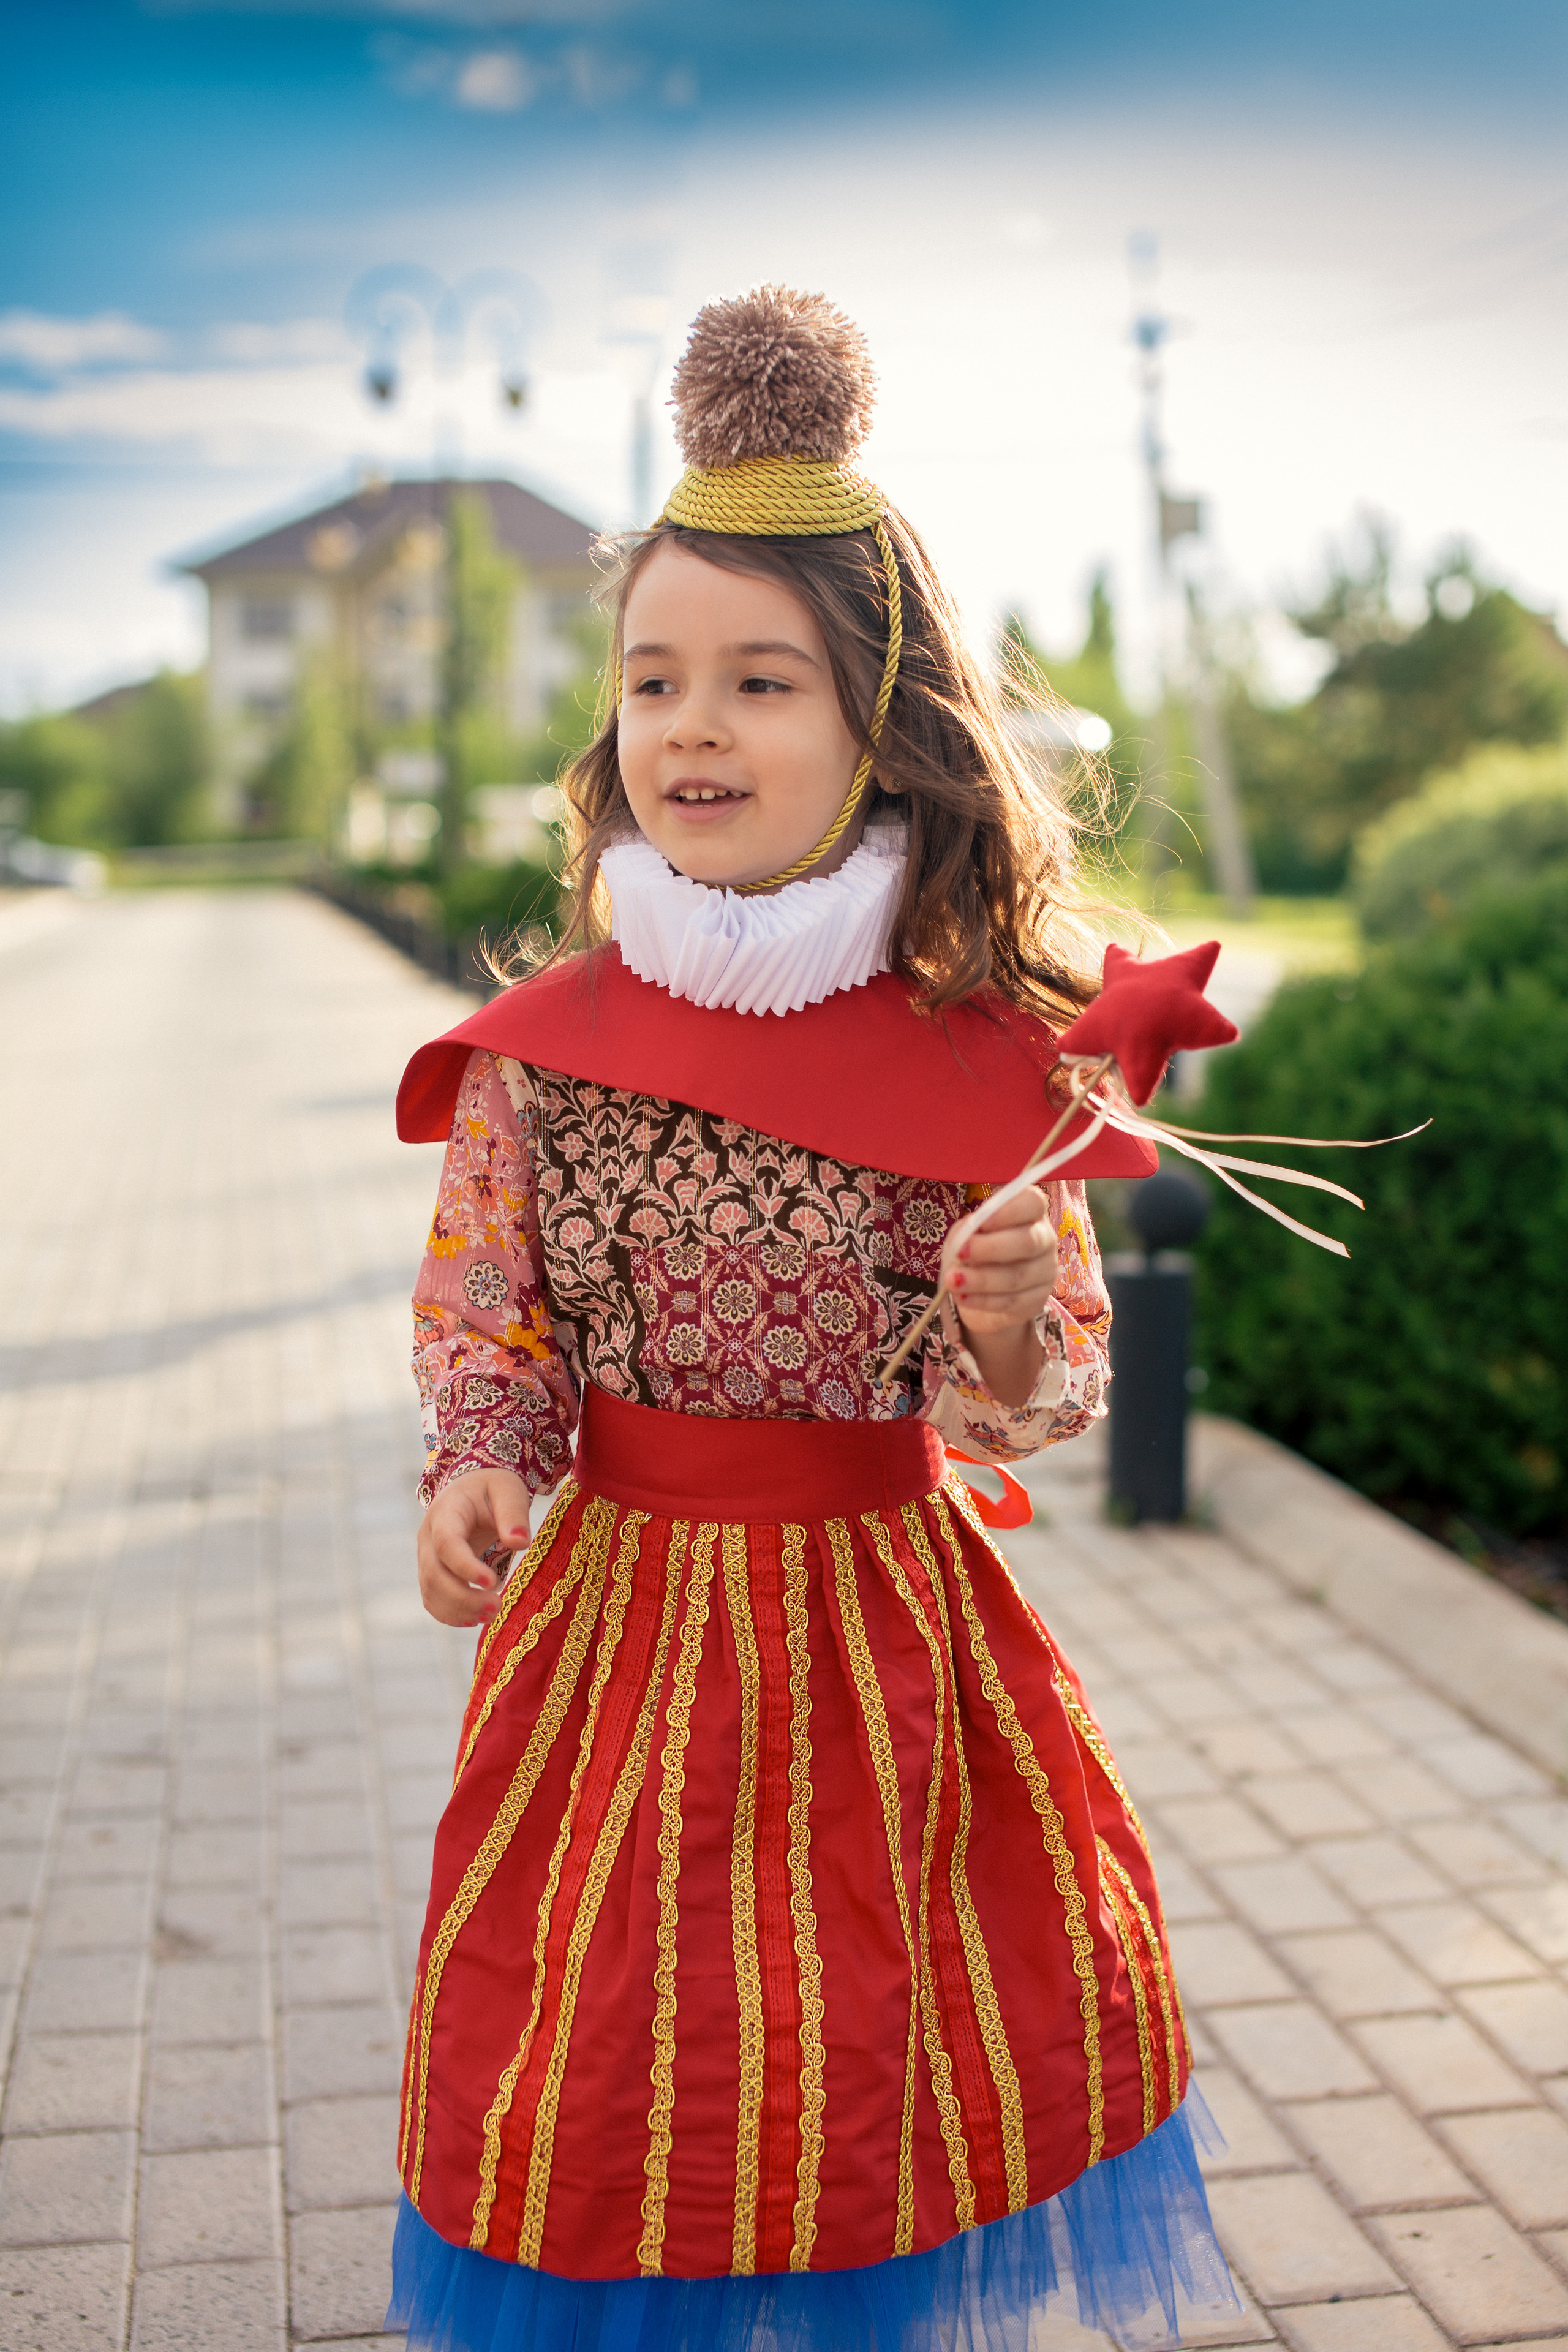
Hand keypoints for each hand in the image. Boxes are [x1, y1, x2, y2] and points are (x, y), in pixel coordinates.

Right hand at [417, 1468, 533, 1627]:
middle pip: (434, 1573)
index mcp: (446, 1512)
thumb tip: (520, 1543)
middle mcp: (428, 1536)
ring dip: (458, 1609)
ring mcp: (427, 1556)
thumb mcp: (508, 1489)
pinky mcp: (432, 1572)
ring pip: (431, 1590)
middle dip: (463, 1596)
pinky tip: (474, 1620)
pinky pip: (432, 1598)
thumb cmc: (493, 1488)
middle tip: (497, 1607)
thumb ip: (513, 1513)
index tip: (492, 1581)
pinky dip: (449, 1614)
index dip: (465, 1566)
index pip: (447, 1543)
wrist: (473, 1490)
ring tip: (492, 1615)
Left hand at [940, 1184, 1057, 1337]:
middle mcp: (1044, 1239)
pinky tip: (963, 1297)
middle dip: (991, 1248)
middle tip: (960, 1253)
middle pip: (1028, 1242)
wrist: (984, 1289)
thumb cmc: (976, 1248)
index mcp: (1030, 1212)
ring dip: (981, 1279)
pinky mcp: (1038, 1299)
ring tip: (952, 1281)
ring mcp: (1045, 1271)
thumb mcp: (968, 1232)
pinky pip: (1012, 1301)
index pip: (1033, 1203)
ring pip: (1018, 1276)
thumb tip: (969, 1236)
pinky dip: (984, 1300)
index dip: (1010, 1211)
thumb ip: (969, 1229)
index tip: (983, 1222)